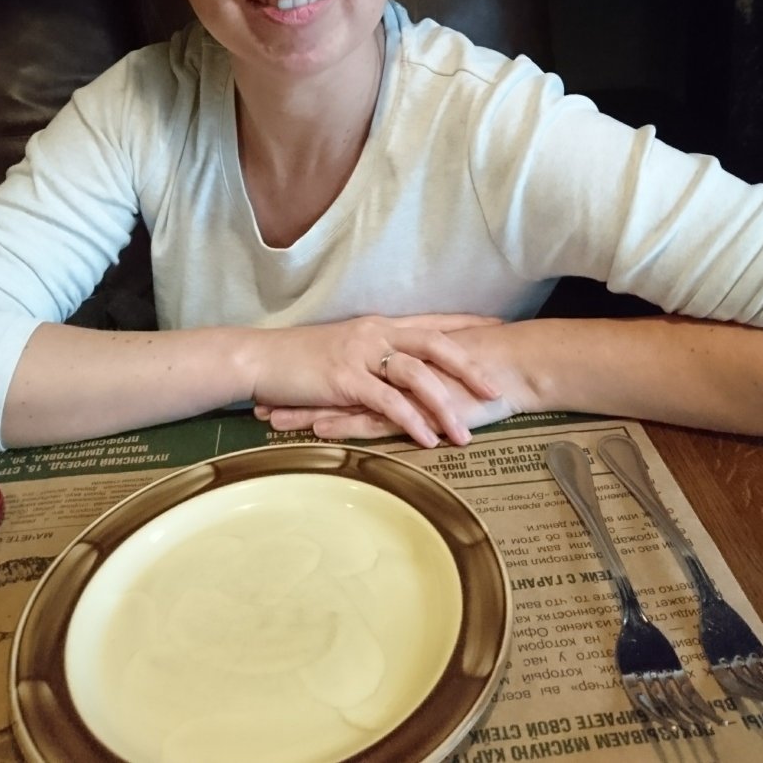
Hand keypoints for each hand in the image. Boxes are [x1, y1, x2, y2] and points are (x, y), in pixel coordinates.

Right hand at [244, 313, 504, 448]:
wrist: (260, 359)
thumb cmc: (302, 357)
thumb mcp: (346, 347)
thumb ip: (377, 354)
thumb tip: (406, 367)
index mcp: (380, 325)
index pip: (433, 323)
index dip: (468, 326)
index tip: (502, 330)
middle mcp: (375, 334)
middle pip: (435, 344)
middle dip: (470, 367)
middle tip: (497, 390)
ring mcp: (360, 355)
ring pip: (415, 375)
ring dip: (444, 406)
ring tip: (466, 434)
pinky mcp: (343, 380)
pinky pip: (386, 402)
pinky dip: (410, 420)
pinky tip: (427, 439)